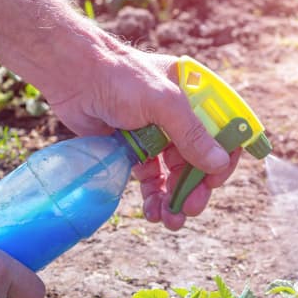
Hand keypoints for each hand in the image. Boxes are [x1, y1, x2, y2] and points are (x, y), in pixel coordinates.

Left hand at [49, 49, 241, 230]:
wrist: (73, 76)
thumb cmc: (120, 78)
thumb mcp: (163, 103)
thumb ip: (191, 134)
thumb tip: (219, 164)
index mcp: (197, 98)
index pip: (224, 133)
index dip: (223, 160)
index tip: (212, 182)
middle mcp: (182, 118)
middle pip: (201, 160)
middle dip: (196, 188)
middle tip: (190, 209)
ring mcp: (159, 135)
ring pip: (176, 175)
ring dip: (176, 199)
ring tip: (170, 221)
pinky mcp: (136, 150)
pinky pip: (153, 179)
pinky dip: (155, 197)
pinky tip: (153, 212)